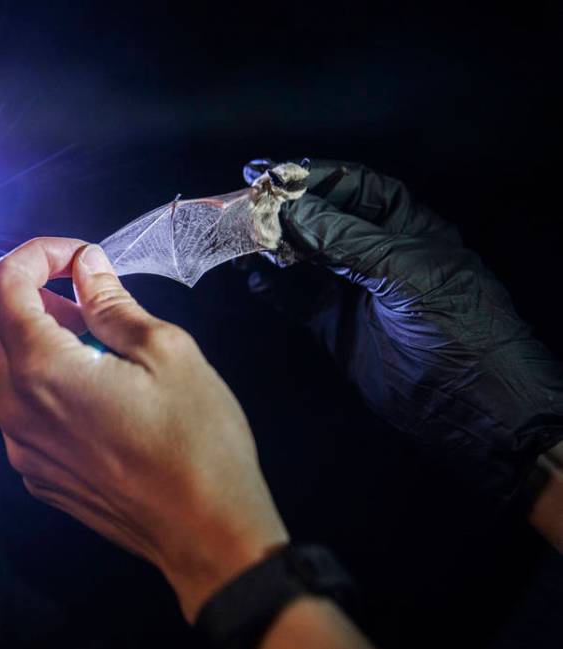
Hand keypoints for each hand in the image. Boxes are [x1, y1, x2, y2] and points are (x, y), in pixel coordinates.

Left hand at [0, 237, 288, 620]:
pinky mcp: (37, 472)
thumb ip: (112, 303)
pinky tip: (92, 391)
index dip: (36, 253)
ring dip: (26, 340)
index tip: (76, 256)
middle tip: (74, 300)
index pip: (1, 284)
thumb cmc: (197, 444)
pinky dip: (38, 384)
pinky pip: (16, 411)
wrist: (206, 533)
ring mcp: (23, 448)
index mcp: (43, 370)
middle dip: (16, 295)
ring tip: (93, 344)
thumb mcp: (167, 352)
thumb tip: (87, 268)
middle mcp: (17, 410)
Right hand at [243, 159, 562, 508]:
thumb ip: (348, 240)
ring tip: (244, 241)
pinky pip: (297, 299)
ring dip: (274, 246)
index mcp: (408, 228)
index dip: (314, 177)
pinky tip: (253, 279)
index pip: (355, 187)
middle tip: (246, 203)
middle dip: (286, 210)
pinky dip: (273, 289)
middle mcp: (378, 253)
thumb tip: (294, 210)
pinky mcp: (336, 326)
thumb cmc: (457, 328)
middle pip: (323, 218)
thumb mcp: (406, 272)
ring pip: (305, 257)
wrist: (474, 405)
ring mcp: (355, 290)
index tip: (271, 173)